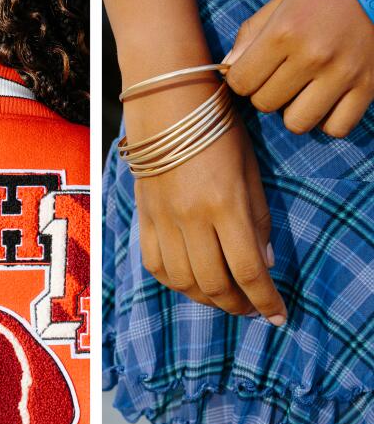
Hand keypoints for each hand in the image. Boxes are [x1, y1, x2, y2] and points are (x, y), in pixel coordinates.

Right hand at [134, 117, 287, 323]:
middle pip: (214, 284)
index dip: (265, 301)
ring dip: (206, 298)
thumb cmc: (218, 132)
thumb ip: (257, 220)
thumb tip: (263, 264)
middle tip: (251, 309)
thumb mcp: (250, 172)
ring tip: (223, 298)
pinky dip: (174, 281)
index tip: (279, 316)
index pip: (247, 271)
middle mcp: (191, 219)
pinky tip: (189, 281)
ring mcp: (162, 220)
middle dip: (237, 306)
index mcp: (225, 206)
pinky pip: (154, 264)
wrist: (167, 107)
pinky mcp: (144, 216)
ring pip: (183, 281)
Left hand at [225, 0, 373, 137]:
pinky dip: (328, 119)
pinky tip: (327, 99)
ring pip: (297, 123)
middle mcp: (313, 57)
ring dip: (294, 110)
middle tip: (279, 75)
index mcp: (285, 32)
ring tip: (303, 90)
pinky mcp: (371, 86)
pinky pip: (336, 127)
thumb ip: (252, 32)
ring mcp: (344, 74)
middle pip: (265, 104)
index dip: (240, 78)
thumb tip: (226, 66)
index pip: (240, 81)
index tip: (251, 69)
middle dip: (265, 92)